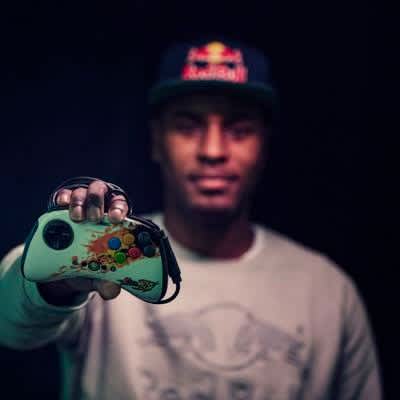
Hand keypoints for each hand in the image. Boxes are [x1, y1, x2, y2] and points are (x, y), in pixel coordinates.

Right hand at [37, 180, 129, 304]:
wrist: (63, 265)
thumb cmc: (88, 264)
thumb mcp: (95, 274)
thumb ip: (105, 280)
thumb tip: (112, 290)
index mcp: (113, 220)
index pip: (120, 205)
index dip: (119, 208)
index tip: (115, 218)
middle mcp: (99, 207)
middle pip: (102, 193)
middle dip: (98, 203)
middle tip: (94, 218)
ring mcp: (81, 203)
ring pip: (84, 192)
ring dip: (81, 202)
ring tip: (76, 217)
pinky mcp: (63, 205)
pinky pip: (64, 194)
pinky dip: (64, 197)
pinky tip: (62, 204)